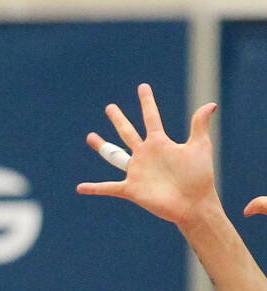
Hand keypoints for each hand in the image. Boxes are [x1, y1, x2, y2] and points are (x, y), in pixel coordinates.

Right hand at [76, 83, 220, 228]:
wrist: (194, 203)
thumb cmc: (199, 176)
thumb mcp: (200, 147)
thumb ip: (199, 125)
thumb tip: (210, 104)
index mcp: (159, 143)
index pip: (151, 117)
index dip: (147, 102)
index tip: (142, 87)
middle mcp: (145, 154)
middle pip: (128, 132)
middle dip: (119, 119)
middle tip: (110, 107)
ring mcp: (137, 171)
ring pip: (114, 156)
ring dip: (102, 146)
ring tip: (90, 136)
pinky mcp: (131, 189)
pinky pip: (108, 188)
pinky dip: (94, 188)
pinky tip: (80, 187)